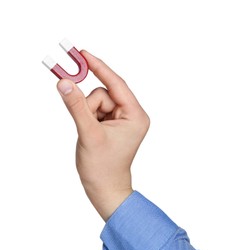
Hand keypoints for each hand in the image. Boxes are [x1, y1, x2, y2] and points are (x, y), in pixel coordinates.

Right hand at [57, 51, 149, 220]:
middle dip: (90, 106)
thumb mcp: (89, 133)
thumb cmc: (103, 167)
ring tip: (91, 133)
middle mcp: (132, 115)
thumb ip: (76, 106)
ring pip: (98, 101)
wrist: (104, 187)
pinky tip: (92, 133)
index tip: (84, 54)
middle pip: (105, 94)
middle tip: (86, 124)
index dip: (99, 68)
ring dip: (88, 113)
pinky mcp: (113, 123)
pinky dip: (88, 117)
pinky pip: (96, 109)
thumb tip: (65, 83)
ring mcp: (122, 119)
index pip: (117, 85)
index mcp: (136, 116)